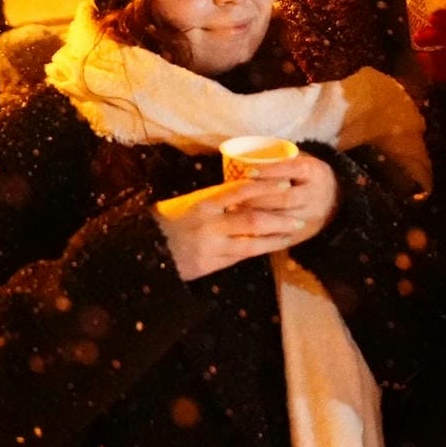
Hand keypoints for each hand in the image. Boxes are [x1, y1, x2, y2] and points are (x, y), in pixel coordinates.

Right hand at [153, 154, 338, 281]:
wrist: (147, 250)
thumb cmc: (170, 222)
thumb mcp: (190, 204)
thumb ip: (216, 200)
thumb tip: (246, 189)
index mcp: (203, 203)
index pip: (240, 191)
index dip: (265, 186)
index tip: (285, 182)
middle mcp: (210, 224)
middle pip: (252, 219)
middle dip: (278, 218)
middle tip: (299, 215)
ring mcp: (212, 246)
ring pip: (251, 242)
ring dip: (275, 237)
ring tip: (293, 232)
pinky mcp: (211, 264)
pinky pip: (242, 256)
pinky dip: (260, 250)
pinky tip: (274, 246)